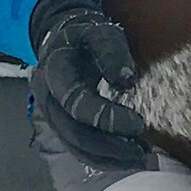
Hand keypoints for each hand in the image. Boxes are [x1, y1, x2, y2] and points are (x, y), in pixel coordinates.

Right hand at [29, 0, 150, 172]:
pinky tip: (127, 158)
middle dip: (110, 147)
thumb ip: (111, 51)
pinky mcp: (62, 125)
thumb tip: (126, 82)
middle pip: (74, 134)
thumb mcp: (98, 32)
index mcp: (55, 73)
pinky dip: (103, 158)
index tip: (138, 124)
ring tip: (140, 159)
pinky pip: (79, 148)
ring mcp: (52, 116)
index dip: (107, 118)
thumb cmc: (83, 34)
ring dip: (108, 158)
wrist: (62, 39)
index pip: (77, 105)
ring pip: (76, 147)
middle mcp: (48, 100)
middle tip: (142, 151)